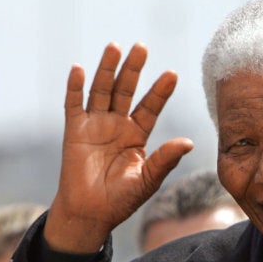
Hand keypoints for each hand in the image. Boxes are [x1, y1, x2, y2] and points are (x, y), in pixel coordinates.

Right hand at [44, 42, 192, 252]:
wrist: (90, 214)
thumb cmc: (121, 199)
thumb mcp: (147, 180)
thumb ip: (165, 160)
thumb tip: (189, 142)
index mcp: (137, 134)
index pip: (150, 107)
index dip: (160, 91)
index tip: (172, 74)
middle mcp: (117, 124)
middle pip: (126, 90)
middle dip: (134, 69)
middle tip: (142, 47)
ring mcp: (95, 125)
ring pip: (101, 90)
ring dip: (107, 69)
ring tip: (115, 47)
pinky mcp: (74, 131)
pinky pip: (73, 105)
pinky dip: (74, 87)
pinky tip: (78, 68)